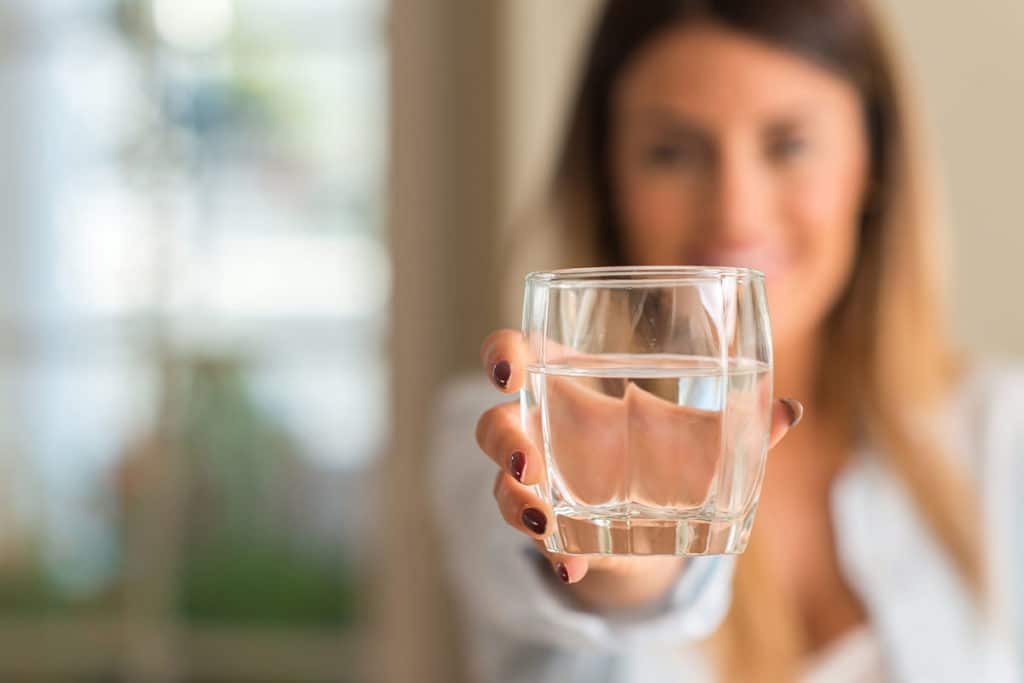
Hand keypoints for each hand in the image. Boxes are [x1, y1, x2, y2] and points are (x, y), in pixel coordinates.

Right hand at [475, 329, 801, 610]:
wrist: (654, 516)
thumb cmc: (666, 451)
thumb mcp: (699, 435)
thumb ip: (738, 424)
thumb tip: (788, 410)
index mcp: (565, 380)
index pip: (515, 353)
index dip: (501, 354)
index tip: (508, 368)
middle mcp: (540, 428)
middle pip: (494, 424)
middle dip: (503, 440)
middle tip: (529, 461)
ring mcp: (538, 481)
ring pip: (503, 484)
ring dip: (516, 502)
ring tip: (545, 521)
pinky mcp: (549, 526)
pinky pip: (537, 536)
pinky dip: (555, 552)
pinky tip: (575, 566)